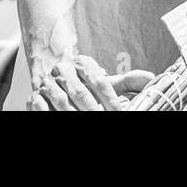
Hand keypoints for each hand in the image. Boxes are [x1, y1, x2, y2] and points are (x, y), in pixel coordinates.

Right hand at [27, 54, 154, 110]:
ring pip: (61, 101)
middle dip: (93, 111)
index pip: (99, 81)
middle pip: (80, 93)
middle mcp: (64, 70)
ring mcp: (48, 83)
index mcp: (83, 64)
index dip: (110, 100)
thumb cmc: (85, 84)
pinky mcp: (34, 96)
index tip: (121, 114)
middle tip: (103, 120)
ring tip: (87, 122)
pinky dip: (49, 114)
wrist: (53, 77)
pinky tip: (60, 119)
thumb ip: (128, 80)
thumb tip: (152, 78)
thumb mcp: (106, 80)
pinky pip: (40, 107)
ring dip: (73, 115)